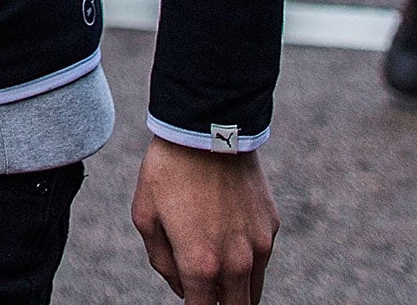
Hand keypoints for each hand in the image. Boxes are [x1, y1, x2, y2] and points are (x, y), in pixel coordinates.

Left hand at [132, 138, 278, 301]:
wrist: (206, 128)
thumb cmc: (168, 171)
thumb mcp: (145, 216)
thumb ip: (161, 261)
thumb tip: (181, 287)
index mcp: (201, 265)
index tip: (190, 300)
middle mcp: (236, 262)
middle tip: (206, 291)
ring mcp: (259, 244)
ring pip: (253, 289)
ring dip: (237, 289)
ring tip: (218, 274)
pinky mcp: (271, 225)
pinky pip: (261, 256)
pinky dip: (248, 258)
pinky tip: (228, 234)